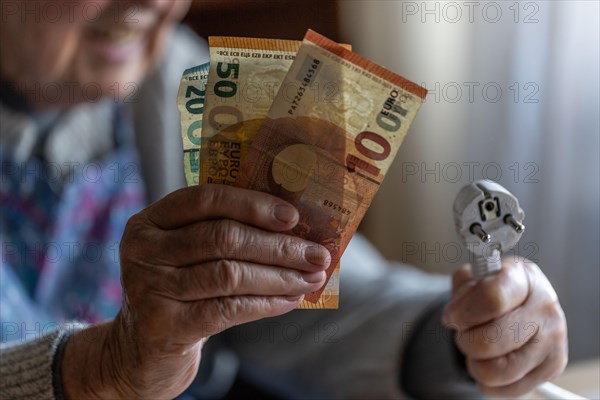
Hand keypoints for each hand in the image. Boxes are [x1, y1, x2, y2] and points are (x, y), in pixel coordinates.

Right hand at [61, 184, 329, 398]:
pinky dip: (266, 304)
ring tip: (312, 278)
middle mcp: (143, 249)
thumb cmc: (180, 288)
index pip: (206, 199)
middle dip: (278, 245)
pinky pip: (227, 309)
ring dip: (279, 276)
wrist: (143, 346)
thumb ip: (223, 232)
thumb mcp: (187, 253)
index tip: (294, 217)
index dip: (253, 205)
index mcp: (151, 220)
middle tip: (317, 253)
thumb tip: (294, 228)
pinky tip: (290, 300)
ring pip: (229, 274)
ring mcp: (150, 287)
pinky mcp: (164, 325)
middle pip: (222, 238)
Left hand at [442, 258, 567, 396]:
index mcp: (524, 278)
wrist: (523, 300)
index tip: (451, 316)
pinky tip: (492, 362)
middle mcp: (545, 309)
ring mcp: (553, 340)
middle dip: (465, 341)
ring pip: (497, 371)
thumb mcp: (473, 275)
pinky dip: (489, 382)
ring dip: (475, 364)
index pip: (492, 299)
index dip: (463, 312)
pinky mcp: (553, 366)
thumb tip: (455, 314)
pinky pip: (508, 389)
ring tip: (478, 349)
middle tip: (465, 334)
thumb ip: (462, 287)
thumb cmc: (493, 288)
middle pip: (490, 341)